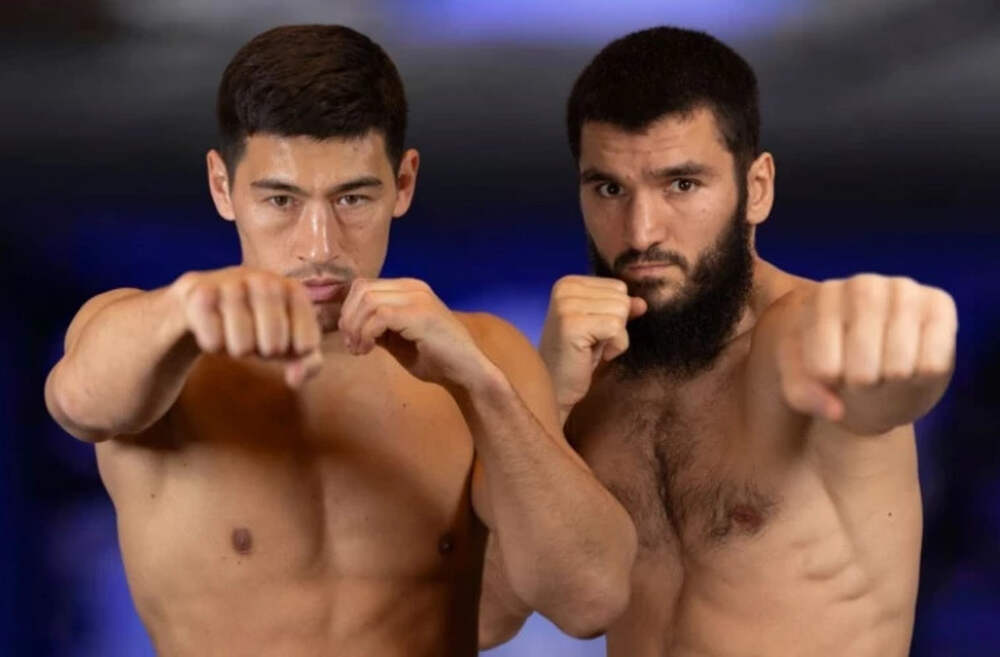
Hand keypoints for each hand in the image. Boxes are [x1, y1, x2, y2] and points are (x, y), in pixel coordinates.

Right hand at [171, 267, 322, 386]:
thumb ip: (307, 363)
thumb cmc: (252, 327)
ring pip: (241, 337)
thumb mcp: (285, 346)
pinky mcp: (198, 291)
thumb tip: (296, 378)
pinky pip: (212, 334)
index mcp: (289, 288)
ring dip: (239, 349)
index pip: (307, 339)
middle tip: (260, 348)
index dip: (296, 355)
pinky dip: (214, 344)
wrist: (197, 309)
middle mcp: (261, 278)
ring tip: (236, 341)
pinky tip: (213, 335)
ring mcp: (229, 282)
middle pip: (275, 335)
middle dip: (269, 351)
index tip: (287, 349)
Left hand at [337, 278, 488, 385]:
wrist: (467, 373)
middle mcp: (413, 287)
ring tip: (359, 350)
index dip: (349, 309)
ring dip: (356, 328)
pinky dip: (366, 334)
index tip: (350, 338)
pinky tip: (368, 350)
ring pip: (368, 301)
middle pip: (362, 289)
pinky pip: (379, 316)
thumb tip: (350, 325)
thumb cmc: (436, 360)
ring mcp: (418, 298)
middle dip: (348, 318)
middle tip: (352, 345)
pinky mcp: (420, 314)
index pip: (364, 286)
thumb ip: (377, 327)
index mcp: (409, 289)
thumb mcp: (398, 340)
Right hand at [539, 275, 646, 415]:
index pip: (618, 287)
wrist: (555, 388)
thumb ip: (619, 309)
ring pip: (621, 312)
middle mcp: (565, 288)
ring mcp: (566, 305)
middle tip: (591, 342)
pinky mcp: (572, 324)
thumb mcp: (600, 327)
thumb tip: (642, 303)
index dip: (614, 314)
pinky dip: (614, 347)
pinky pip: (617, 329)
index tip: (592, 331)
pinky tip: (592, 355)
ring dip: (615, 337)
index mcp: (568, 283)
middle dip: (616, 325)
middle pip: (622, 298)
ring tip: (591, 348)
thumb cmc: (576, 358)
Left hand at [777, 274, 956, 430]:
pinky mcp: (940, 304)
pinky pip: (932, 365)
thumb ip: (803, 395)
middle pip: (862, 371)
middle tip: (861, 375)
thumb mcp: (802, 379)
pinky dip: (921, 378)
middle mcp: (862, 285)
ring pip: (898, 369)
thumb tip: (836, 412)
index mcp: (822, 299)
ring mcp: (905, 290)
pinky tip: (912, 360)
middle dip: (862, 387)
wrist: (873, 354)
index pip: (823, 369)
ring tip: (885, 368)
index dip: (830, 386)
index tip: (830, 372)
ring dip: (892, 383)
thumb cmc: (832, 362)